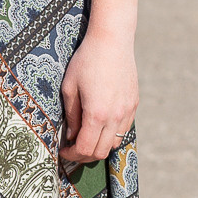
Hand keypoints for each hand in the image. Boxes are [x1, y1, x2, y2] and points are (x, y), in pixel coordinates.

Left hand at [59, 26, 136, 171]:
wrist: (112, 41)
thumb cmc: (86, 61)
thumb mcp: (69, 87)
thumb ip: (71, 116)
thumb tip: (71, 136)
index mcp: (97, 114)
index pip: (86, 148)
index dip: (72, 155)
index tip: (63, 151)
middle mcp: (115, 117)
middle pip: (101, 152)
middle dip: (84, 155)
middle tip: (72, 149)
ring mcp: (127, 112)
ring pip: (114, 143)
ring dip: (99, 146)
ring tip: (85, 138)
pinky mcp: (134, 105)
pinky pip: (123, 130)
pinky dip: (110, 135)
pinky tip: (99, 126)